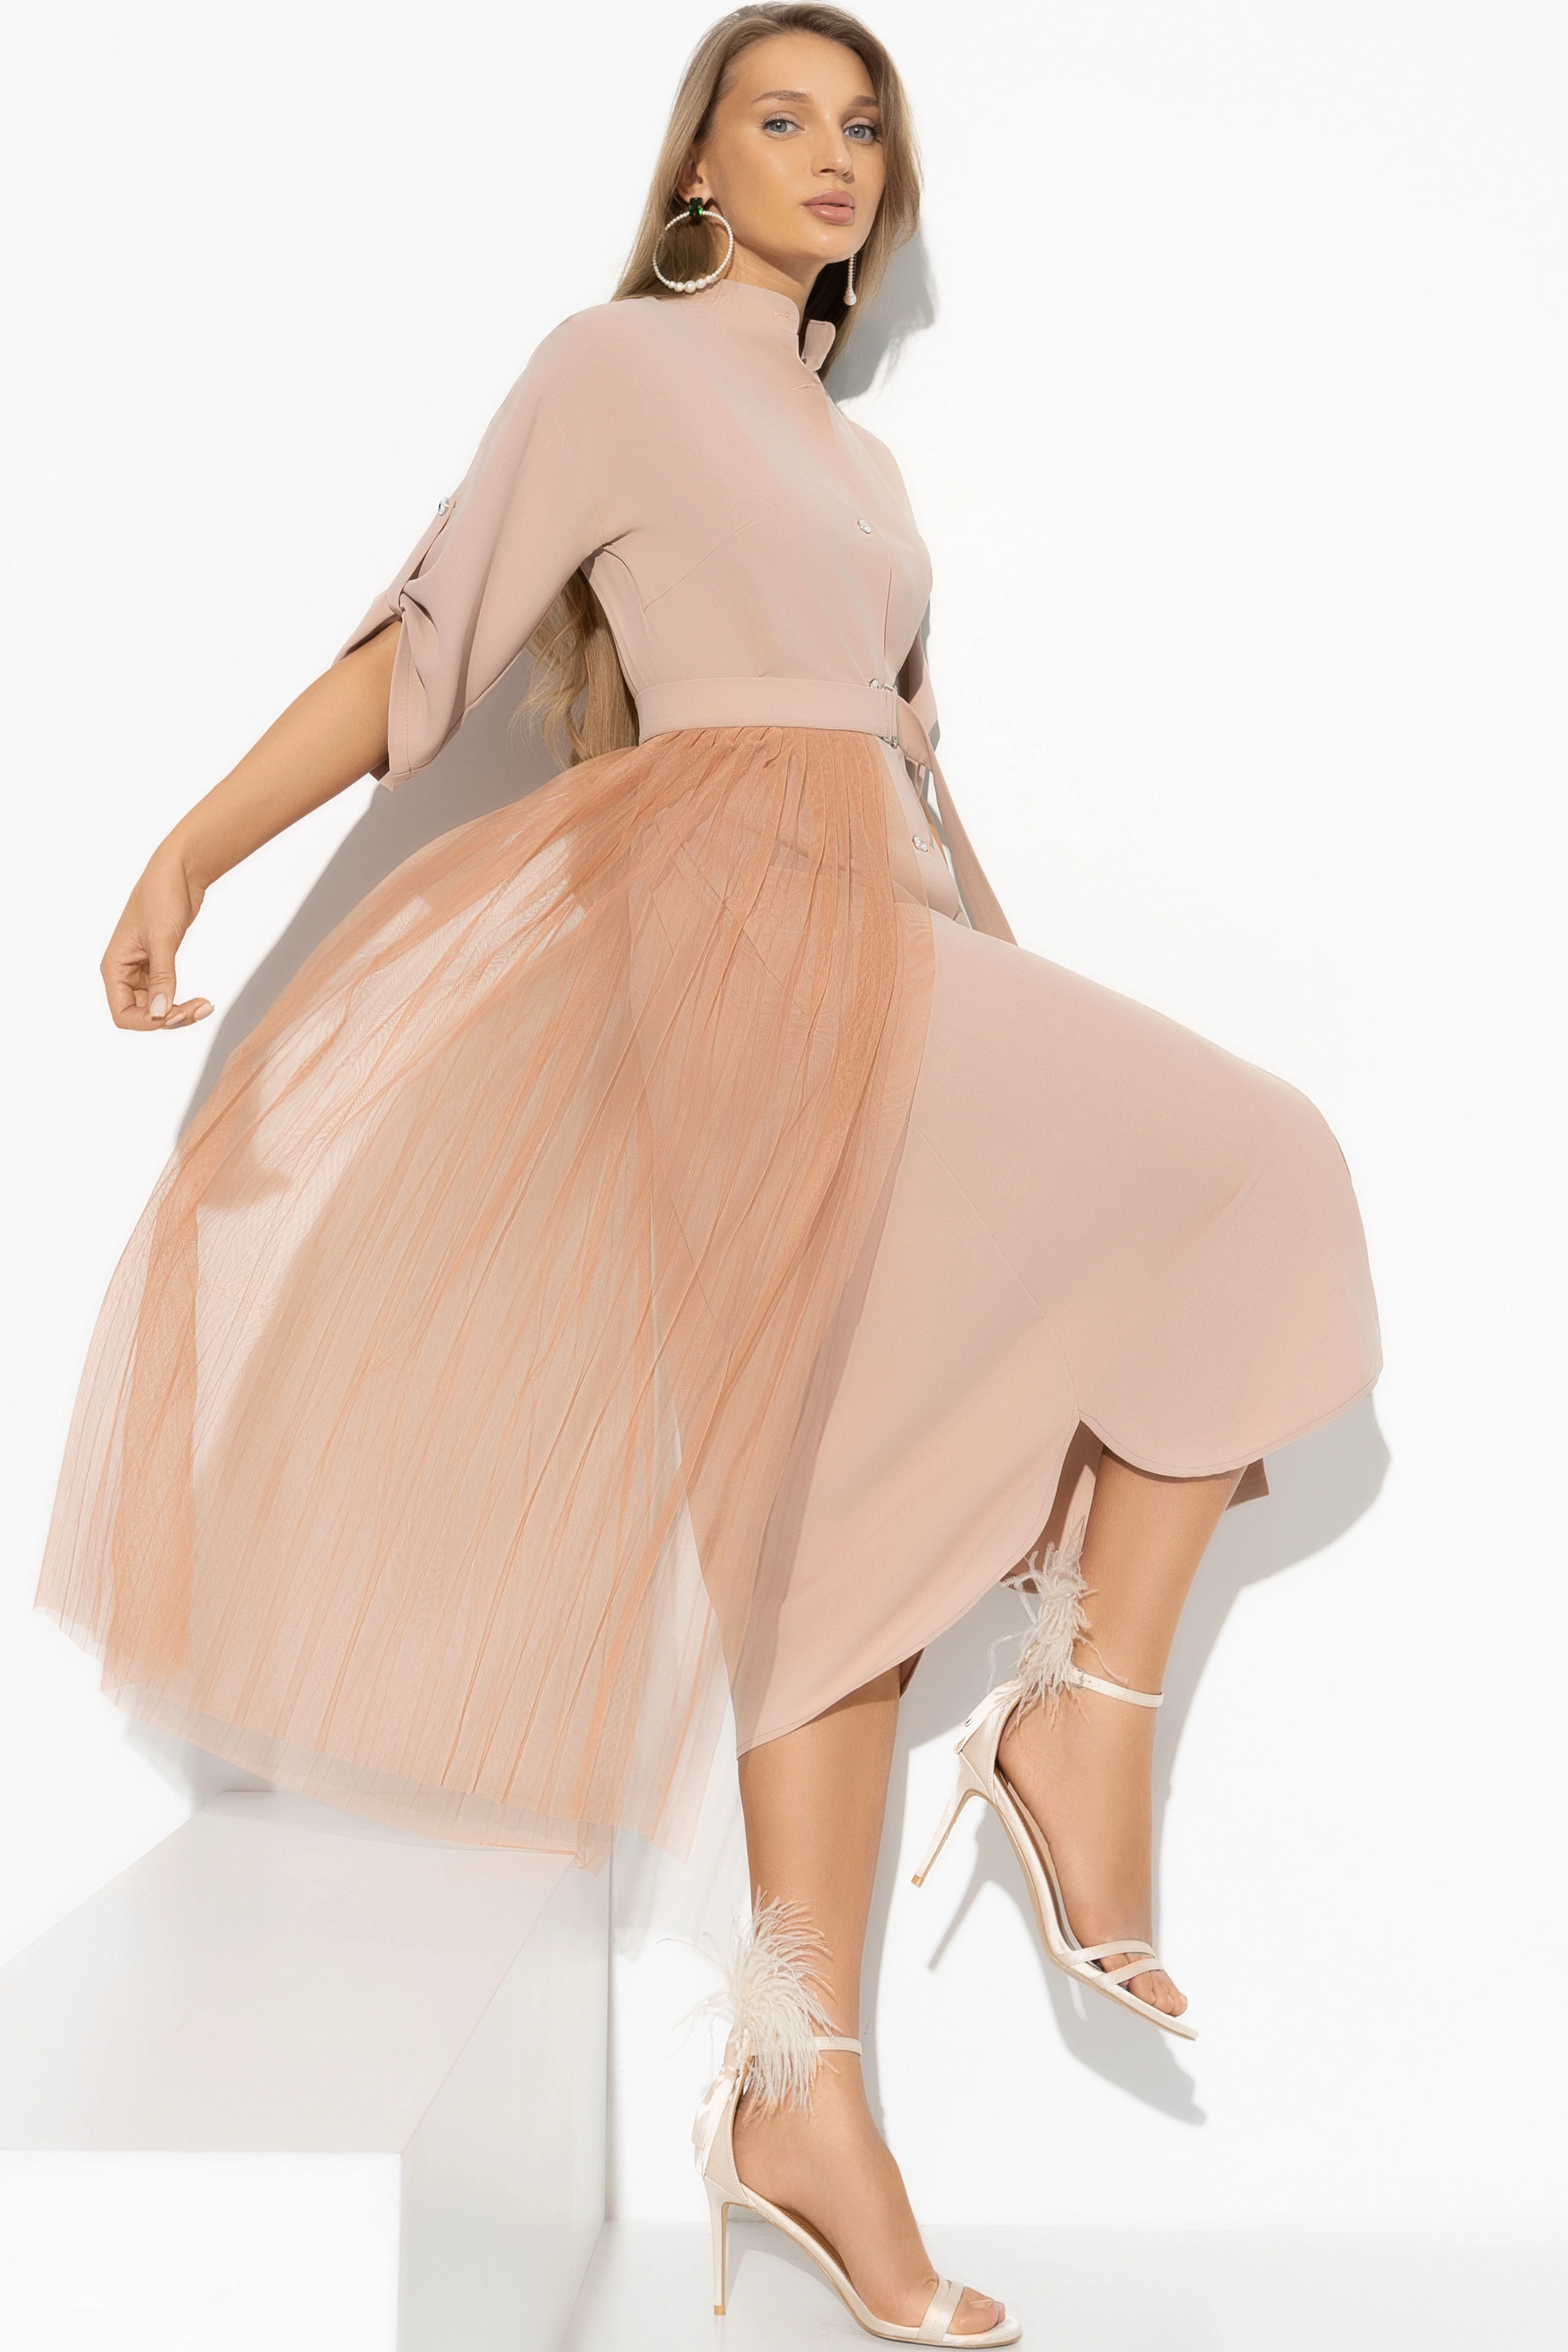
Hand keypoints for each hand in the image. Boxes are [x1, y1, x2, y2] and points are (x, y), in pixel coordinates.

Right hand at [101, 843, 213, 1030]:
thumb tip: (161, 1013)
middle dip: (170, 1017)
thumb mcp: (162, 939)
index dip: (148, 1022)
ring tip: (205, 1006)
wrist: (179, 873)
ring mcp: (142, 970)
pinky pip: (167, 995)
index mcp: (115, 966)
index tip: (175, 1015)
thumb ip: (161, 978)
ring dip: (179, 1012)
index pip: (123, 1013)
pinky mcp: (159, 965)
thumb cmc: (161, 897)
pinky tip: (200, 1000)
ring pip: (157, 1007)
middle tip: (200, 1009)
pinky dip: (182, 1001)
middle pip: (142, 1014)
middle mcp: (124, 972)